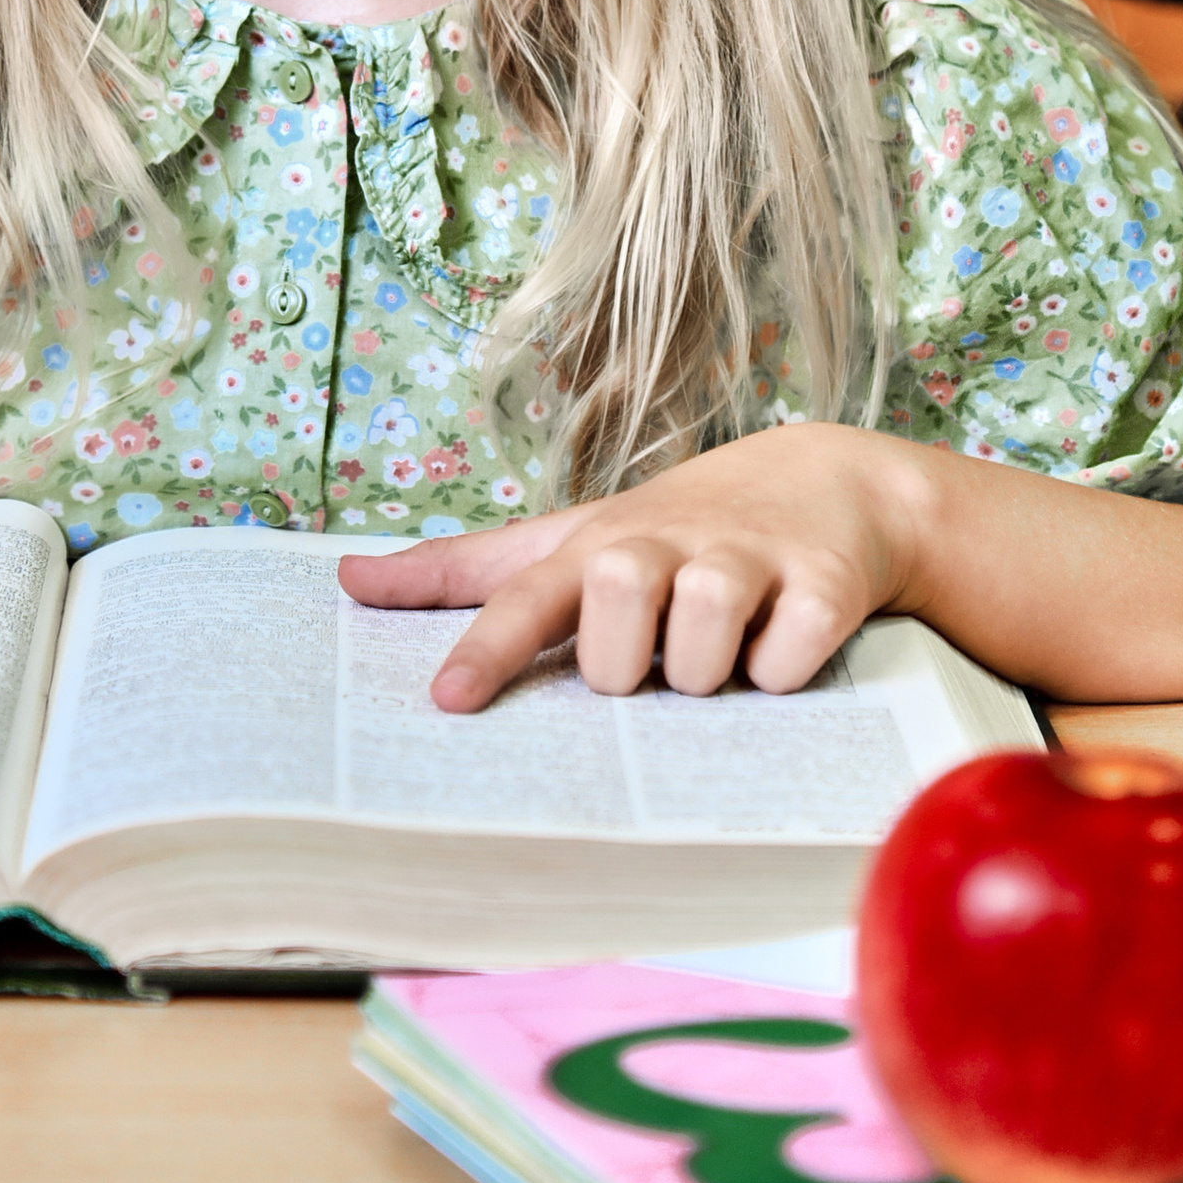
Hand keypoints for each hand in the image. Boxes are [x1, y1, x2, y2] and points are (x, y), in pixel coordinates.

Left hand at [338, 425, 933, 708]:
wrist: (835, 482)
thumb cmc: (681, 526)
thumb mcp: (575, 536)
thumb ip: (466, 570)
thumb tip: (346, 580)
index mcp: (595, 545)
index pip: (527, 598)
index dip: (487, 650)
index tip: (448, 701)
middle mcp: (663, 544)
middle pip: (614, 639)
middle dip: (629, 670)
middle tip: (654, 652)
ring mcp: (746, 562)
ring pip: (696, 664)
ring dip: (706, 677)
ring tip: (721, 647)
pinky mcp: (823, 586)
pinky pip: (782, 670)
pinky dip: (781, 675)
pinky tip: (786, 642)